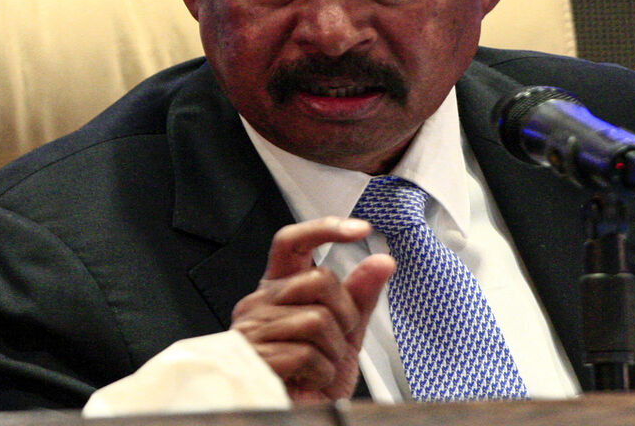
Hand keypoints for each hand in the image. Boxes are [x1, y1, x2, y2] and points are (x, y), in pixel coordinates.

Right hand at [231, 217, 394, 402]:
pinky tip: (309, 380)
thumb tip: (382, 261)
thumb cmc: (312, 379)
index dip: (324, 229)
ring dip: (334, 351)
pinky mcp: (254, 357)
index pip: (293, 242)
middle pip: (319, 279)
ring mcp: (252, 329)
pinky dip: (322, 373)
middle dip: (345, 314)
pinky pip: (308, 354)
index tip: (360, 228)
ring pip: (317, 319)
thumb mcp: (345, 333)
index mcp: (279, 289)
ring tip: (319, 366)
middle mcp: (259, 302)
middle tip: (336, 342)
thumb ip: (359, 296)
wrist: (298, 416)